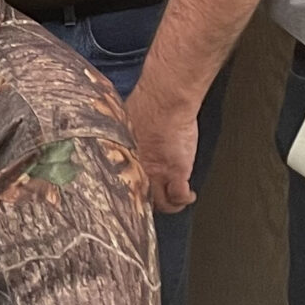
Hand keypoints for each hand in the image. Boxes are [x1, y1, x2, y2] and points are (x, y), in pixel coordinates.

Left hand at [122, 87, 199, 215]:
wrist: (165, 101)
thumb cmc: (144, 104)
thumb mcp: (122, 125)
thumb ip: (119, 137)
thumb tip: (115, 138)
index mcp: (121, 159)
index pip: (119, 186)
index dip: (126, 192)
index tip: (131, 192)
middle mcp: (137, 169)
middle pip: (137, 199)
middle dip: (144, 202)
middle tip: (151, 200)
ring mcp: (157, 174)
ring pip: (160, 202)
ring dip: (167, 204)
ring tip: (172, 200)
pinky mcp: (176, 172)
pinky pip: (179, 197)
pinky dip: (185, 199)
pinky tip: (188, 196)